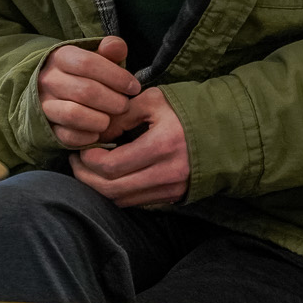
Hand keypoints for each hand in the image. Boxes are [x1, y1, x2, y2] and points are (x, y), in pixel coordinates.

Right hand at [37, 35, 139, 147]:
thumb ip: (111, 49)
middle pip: (85, 91)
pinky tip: (98, 131)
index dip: (116, 76)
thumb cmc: (85, 71)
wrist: (54, 89)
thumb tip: (116, 46)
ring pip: (74, 114)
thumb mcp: (97, 55)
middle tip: (125, 106)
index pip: (88, 63)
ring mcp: (45, 105)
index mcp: (61, 57)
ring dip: (100, 119)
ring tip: (112, 119)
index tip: (134, 87)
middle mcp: (49, 80)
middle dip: (112, 101)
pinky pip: (67, 136)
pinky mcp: (47, 127)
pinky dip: (87, 137)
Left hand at [69, 87, 189, 207]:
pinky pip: (135, 202)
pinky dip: (117, 192)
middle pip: (112, 190)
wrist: (226, 131)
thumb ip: (122, 114)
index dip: (89, 161)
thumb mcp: (155, 100)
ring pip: (121, 201)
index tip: (81, 149)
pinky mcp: (172, 196)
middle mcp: (167, 173)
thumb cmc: (188, 110)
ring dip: (99, 188)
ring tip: (89, 169)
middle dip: (87, 178)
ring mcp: (171, 189)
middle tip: (76, 162)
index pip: (112, 166)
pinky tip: (110, 177)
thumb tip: (96, 133)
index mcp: (163, 145)